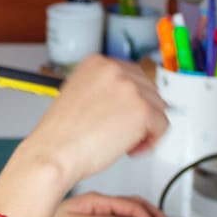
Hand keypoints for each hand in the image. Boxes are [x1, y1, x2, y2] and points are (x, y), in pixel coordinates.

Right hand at [18, 55, 169, 188]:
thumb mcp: (78, 95)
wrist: (54, 153)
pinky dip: (151, 141)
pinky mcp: (142, 110)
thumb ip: (103, 90)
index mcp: (96, 63)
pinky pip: (162, 126)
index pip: (132, 74)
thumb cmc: (60, 135)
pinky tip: (130, 148)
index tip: (127, 111)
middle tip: (124, 131)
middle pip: (149, 89)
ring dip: (146, 127)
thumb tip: (124, 99)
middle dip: (141, 113)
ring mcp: (130, 88)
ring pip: (158, 107)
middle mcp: (114, 70)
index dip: (132, 98)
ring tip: (123, 141)